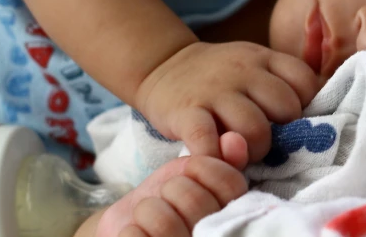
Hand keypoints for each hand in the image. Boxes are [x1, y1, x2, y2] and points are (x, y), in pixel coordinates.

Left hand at [96, 133, 248, 236]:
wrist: (132, 226)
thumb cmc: (167, 199)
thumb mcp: (189, 173)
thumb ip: (215, 157)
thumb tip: (234, 138)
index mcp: (230, 213)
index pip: (231, 183)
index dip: (205, 167)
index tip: (187, 170)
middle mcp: (215, 234)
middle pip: (195, 199)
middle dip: (171, 187)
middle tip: (166, 195)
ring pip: (166, 223)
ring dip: (148, 209)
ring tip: (149, 215)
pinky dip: (131, 231)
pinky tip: (138, 234)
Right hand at [135, 41, 318, 160]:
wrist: (164, 66)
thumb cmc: (222, 77)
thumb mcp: (255, 67)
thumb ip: (281, 85)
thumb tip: (316, 117)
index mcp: (266, 59)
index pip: (306, 82)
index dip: (305, 107)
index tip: (291, 120)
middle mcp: (245, 71)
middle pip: (286, 108)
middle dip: (284, 133)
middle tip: (269, 141)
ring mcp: (216, 91)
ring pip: (254, 127)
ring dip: (255, 150)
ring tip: (246, 153)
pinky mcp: (187, 112)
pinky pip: (208, 141)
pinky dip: (216, 157)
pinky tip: (217, 159)